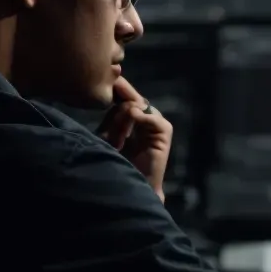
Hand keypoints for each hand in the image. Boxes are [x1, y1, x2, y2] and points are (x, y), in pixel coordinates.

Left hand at [98, 76, 172, 201]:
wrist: (128, 187)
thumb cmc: (115, 165)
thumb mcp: (108, 137)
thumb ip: (112, 118)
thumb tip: (116, 99)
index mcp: (130, 121)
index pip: (125, 100)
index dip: (117, 93)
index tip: (107, 84)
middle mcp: (143, 121)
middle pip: (132, 101)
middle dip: (120, 102)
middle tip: (112, 102)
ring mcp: (154, 127)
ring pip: (141, 107)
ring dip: (126, 117)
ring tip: (117, 137)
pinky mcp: (164, 135)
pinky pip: (155, 119)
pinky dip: (142, 118)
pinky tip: (131, 124)